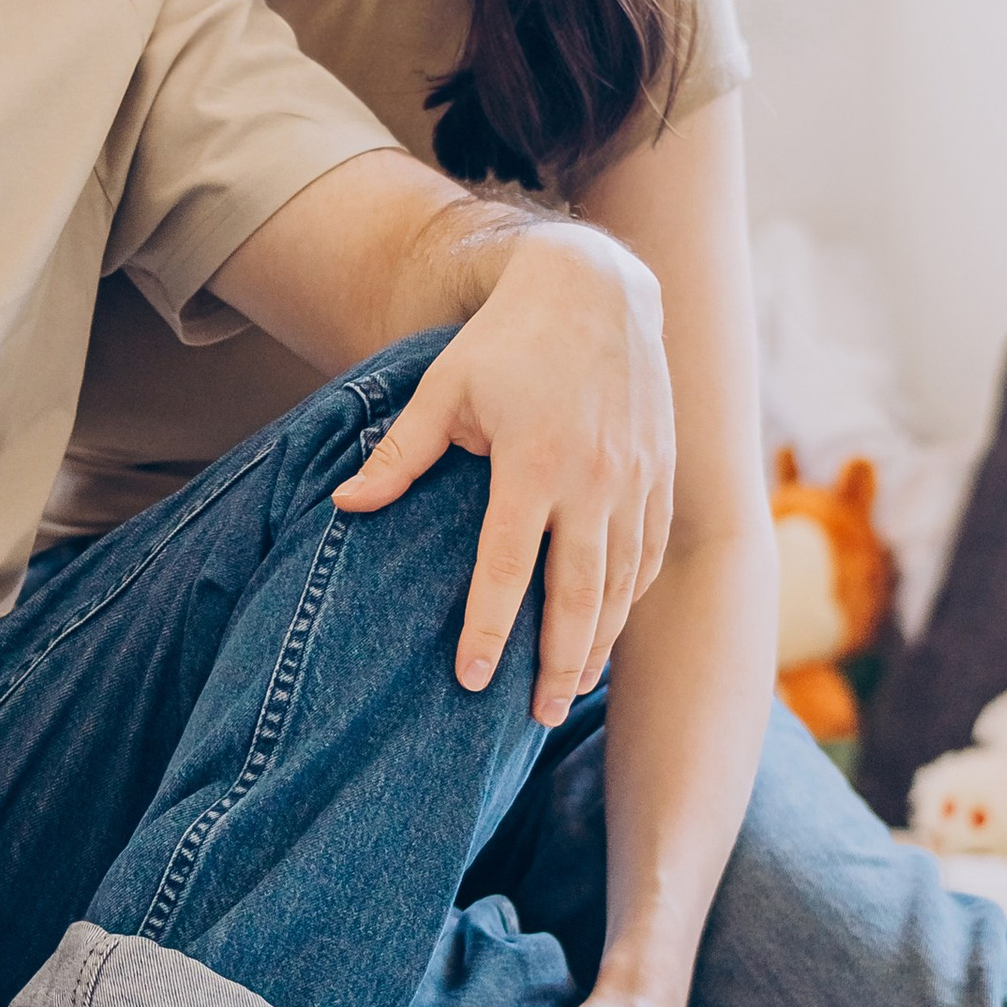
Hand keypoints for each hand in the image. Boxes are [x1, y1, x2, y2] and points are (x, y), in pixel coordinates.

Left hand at [334, 219, 673, 722]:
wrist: (597, 288)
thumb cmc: (505, 340)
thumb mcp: (443, 389)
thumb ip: (400, 456)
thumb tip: (345, 507)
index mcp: (533, 461)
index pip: (509, 566)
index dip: (490, 628)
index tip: (472, 680)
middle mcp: (594, 477)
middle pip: (579, 594)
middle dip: (560, 664)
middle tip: (540, 718)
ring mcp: (636, 477)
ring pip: (621, 582)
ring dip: (599, 642)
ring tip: (573, 691)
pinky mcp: (661, 471)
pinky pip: (649, 552)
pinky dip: (630, 598)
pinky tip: (608, 629)